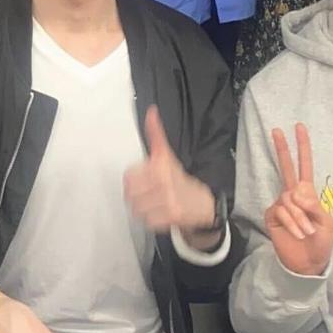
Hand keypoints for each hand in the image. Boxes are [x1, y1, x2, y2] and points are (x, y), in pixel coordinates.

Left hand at [124, 106, 218, 239]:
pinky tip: (159, 212)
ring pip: (136, 208)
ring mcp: (168, 201)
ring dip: (142, 208)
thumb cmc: (181, 179)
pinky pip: (146, 220)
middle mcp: (164, 183)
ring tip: (153, 203)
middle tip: (148, 193)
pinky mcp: (170, 217)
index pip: (129, 176)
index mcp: (161, 166)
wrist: (204, 204)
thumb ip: (155, 134)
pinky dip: (150, 219)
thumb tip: (151, 112)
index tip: (143, 179)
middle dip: (137, 195)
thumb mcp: (167, 155)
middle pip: (130, 193)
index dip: (134, 179)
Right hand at [265, 124, 332, 276]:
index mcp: (308, 194)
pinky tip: (297, 233)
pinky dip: (292, 223)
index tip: (298, 128)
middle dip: (282, 149)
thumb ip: (313, 205)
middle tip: (277, 130)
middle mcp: (293, 196)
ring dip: (300, 217)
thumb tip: (296, 191)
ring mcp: (281, 205)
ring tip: (307, 232)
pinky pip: (282, 211)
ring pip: (289, 199)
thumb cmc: (320, 242)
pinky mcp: (272, 216)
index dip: (302, 148)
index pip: (305, 166)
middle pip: (286, 168)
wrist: (308, 264)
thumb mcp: (325, 222)